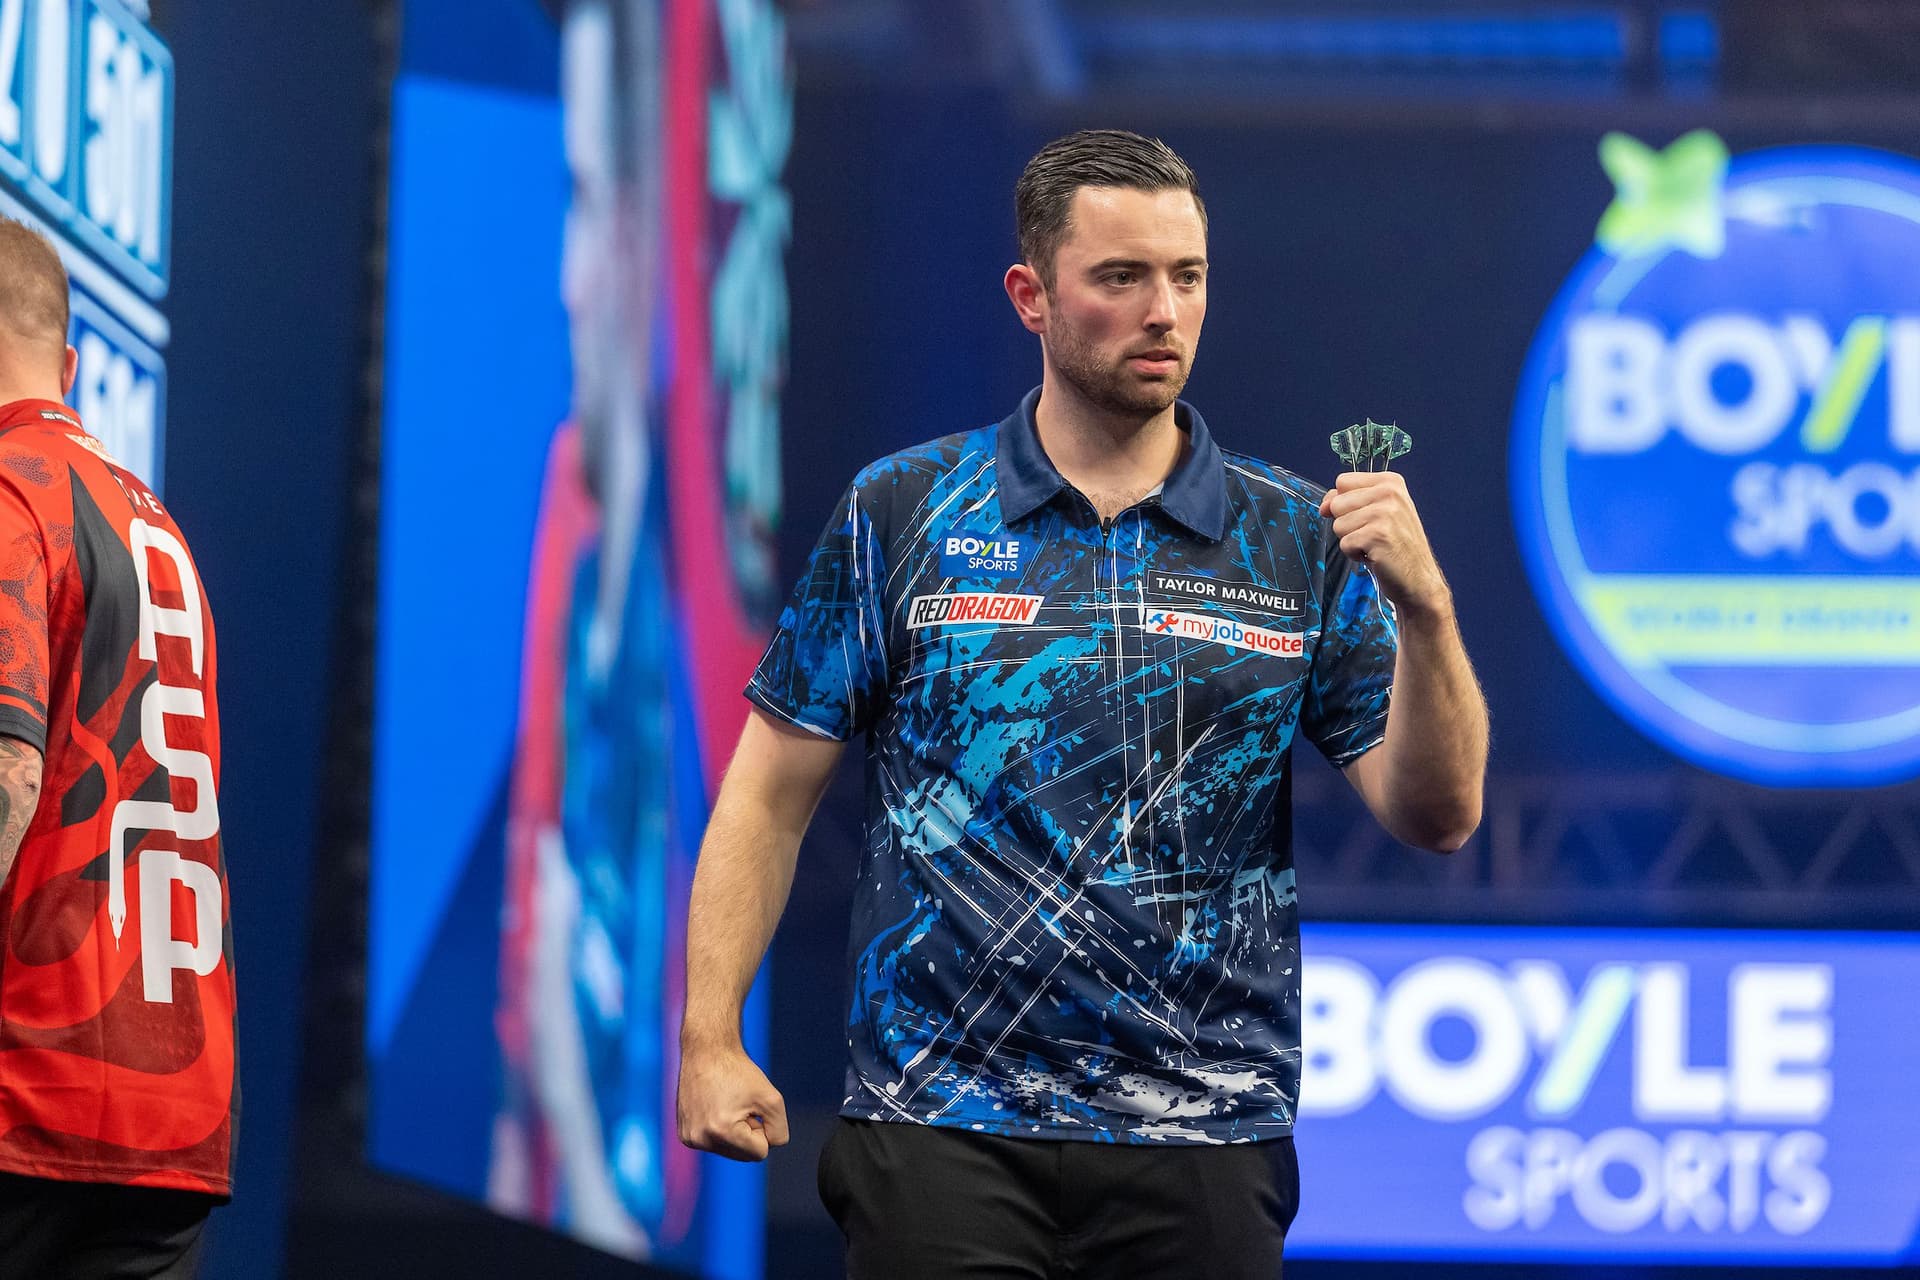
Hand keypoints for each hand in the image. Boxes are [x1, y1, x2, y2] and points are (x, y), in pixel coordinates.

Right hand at [677, 1044, 789, 1160]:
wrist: (706, 1052)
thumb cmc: (740, 1072)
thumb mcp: (772, 1099)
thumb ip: (779, 1130)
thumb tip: (770, 1147)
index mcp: (722, 1132)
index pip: (760, 1153)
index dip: (763, 1128)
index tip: (752, 1107)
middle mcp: (701, 1139)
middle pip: (744, 1156)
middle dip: (749, 1133)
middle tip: (740, 1105)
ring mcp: (690, 1139)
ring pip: (729, 1151)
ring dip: (735, 1132)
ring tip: (727, 1105)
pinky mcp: (684, 1134)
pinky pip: (714, 1144)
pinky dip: (720, 1130)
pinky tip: (714, 1108)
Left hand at [1318, 472, 1449, 615]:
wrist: (1419, 578)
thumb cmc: (1398, 547)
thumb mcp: (1379, 513)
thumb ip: (1350, 500)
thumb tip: (1324, 505)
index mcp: (1390, 482)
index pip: (1342, 481)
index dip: (1342, 502)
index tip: (1359, 516)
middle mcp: (1389, 493)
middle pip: (1336, 503)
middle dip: (1347, 524)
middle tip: (1372, 534)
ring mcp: (1384, 513)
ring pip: (1338, 525)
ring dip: (1352, 540)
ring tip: (1374, 544)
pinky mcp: (1377, 535)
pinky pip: (1345, 543)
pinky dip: (1355, 554)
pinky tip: (1375, 555)